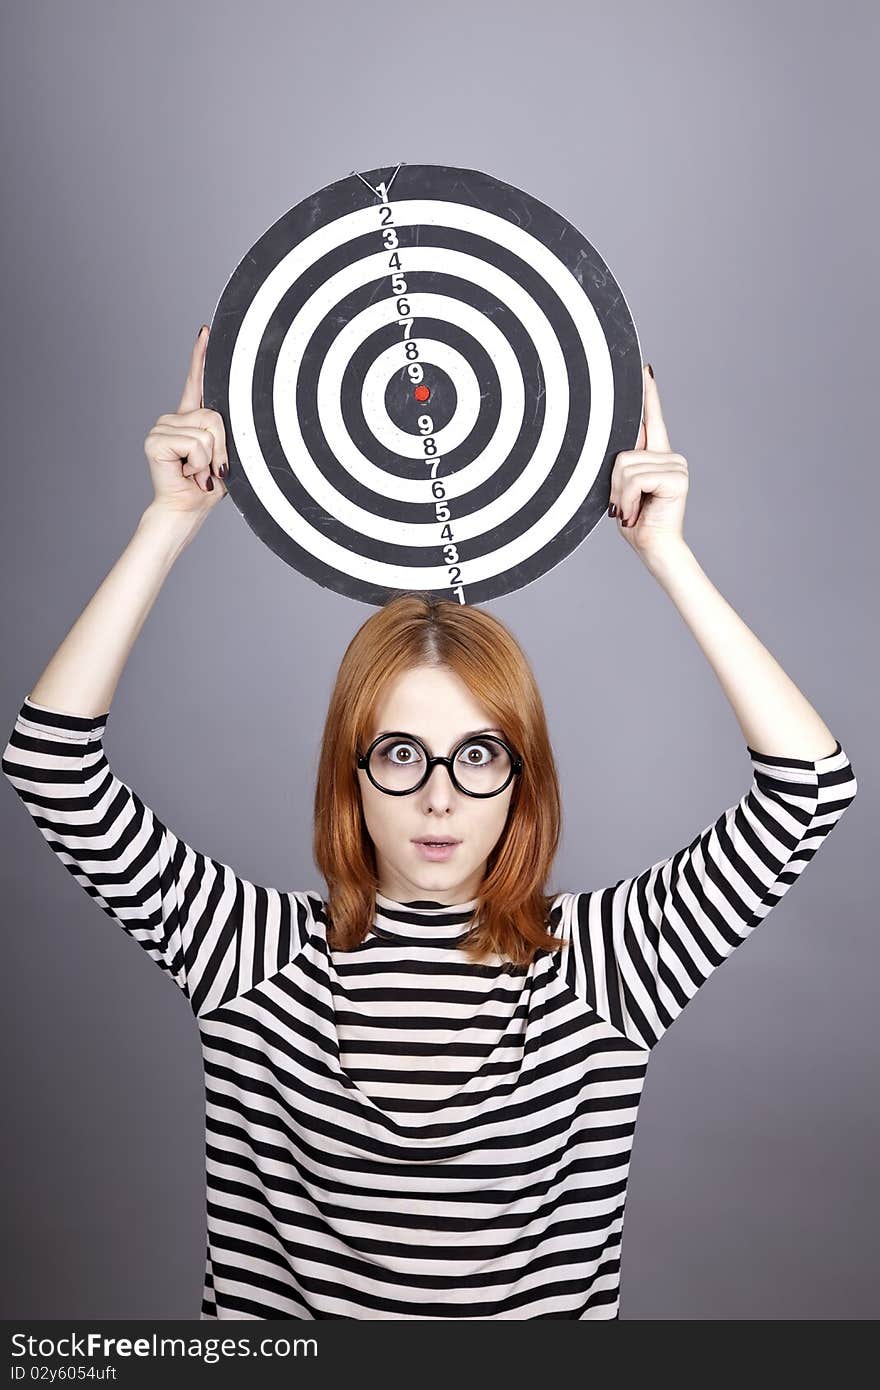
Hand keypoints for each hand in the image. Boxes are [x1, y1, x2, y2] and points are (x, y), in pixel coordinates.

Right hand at [142, 325, 228, 514]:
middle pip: (215, 415)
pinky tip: (186, 472)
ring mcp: (162, 426)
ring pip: (207, 431)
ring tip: (197, 472)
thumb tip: (242, 418)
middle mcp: (174, 418)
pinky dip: (198, 463)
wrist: (188, 509)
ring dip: (210, 459)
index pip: (197, 382)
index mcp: (191, 418)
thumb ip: (231, 434)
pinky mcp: (155, 439)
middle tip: (211, 468)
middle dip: (222, 447)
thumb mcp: (229, 455)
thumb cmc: (209, 486)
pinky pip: (194, 443)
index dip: (200, 356)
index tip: (206, 331)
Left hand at [609, 364, 688, 560]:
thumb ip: (622, 465)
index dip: (647, 394)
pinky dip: (629, 498)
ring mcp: (677, 465)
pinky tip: (637, 512)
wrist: (655, 548)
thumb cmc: (635, 522)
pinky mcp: (677, 476)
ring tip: (631, 511)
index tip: (644, 368)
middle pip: (623, 453)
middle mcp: (670, 455)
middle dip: (615, 484)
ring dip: (620, 494)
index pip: (652, 419)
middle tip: (623, 508)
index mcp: (657, 456)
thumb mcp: (622, 488)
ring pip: (626, 466)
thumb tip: (612, 449)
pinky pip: (635, 478)